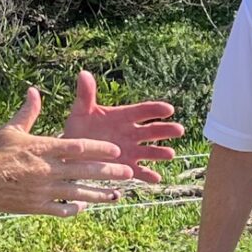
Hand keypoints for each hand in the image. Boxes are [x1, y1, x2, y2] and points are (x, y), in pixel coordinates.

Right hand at [0, 85, 138, 214]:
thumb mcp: (10, 129)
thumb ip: (28, 113)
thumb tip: (34, 92)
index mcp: (43, 148)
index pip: (80, 147)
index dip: (101, 149)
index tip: (117, 151)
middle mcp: (47, 169)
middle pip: (86, 171)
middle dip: (110, 172)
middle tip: (128, 173)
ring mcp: (43, 190)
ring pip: (78, 193)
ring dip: (99, 194)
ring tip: (116, 195)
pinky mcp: (35, 206)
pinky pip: (61, 210)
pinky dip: (74, 209)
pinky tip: (84, 207)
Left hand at [60, 70, 182, 184]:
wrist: (73, 151)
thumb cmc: (78, 128)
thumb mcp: (81, 111)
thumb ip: (85, 95)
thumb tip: (84, 74)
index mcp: (123, 117)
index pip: (143, 111)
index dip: (156, 110)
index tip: (168, 109)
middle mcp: (131, 133)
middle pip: (152, 131)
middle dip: (166, 131)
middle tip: (179, 130)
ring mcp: (130, 151)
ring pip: (149, 151)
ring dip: (160, 153)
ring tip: (170, 154)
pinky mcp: (126, 167)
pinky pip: (139, 172)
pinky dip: (147, 175)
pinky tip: (156, 178)